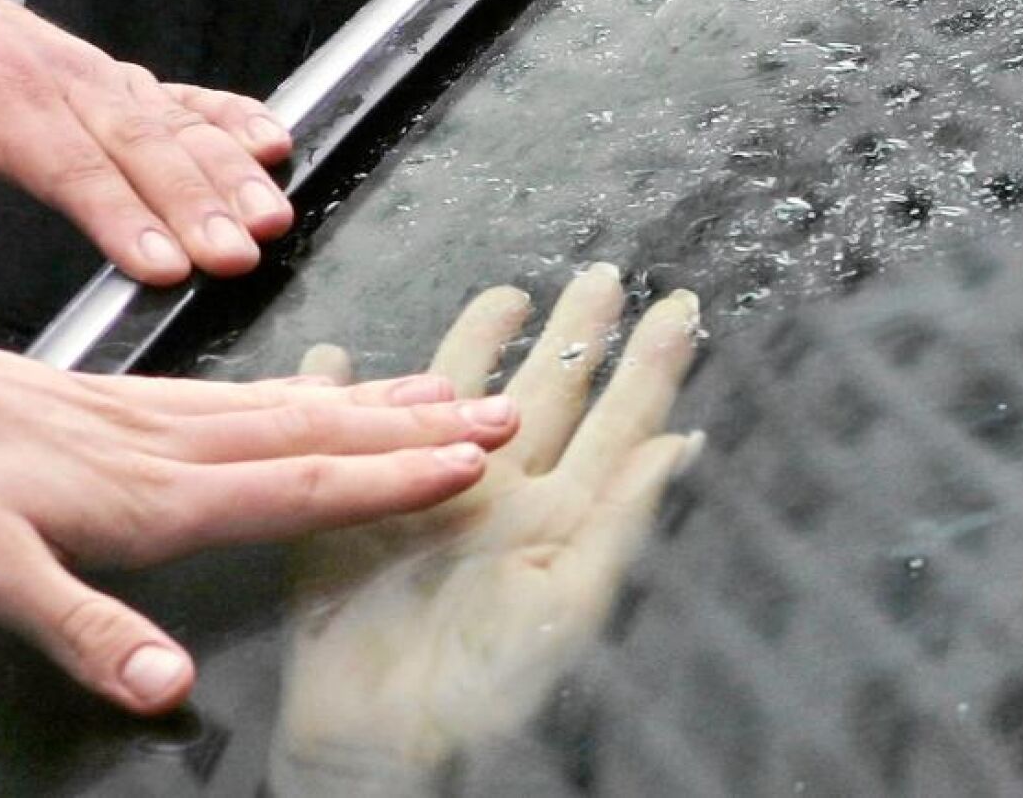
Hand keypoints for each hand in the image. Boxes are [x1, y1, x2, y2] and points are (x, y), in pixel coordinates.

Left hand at [0, 0, 295, 283]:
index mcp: (4, 103)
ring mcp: (104, 82)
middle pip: (144, 151)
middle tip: (238, 255)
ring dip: (233, 173)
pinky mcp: (124, 83)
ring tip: (271, 217)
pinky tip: (274, 144)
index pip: (73, 170)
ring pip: (179, 127)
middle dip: (199, 206)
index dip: (125, 219)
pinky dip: (235, 118)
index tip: (166, 265)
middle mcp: (68, 86)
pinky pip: (189, 98)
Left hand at [0, 295, 519, 713]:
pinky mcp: (120, 401)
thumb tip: (173, 690)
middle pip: (320, 435)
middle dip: (416, 430)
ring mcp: (148, 417)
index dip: (391, 480)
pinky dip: (302, 389)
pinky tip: (315, 389)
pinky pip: (239, 392)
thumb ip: (89, 632)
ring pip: (289, 405)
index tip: (469, 464)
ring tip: (441, 390)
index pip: (301, 485)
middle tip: (498, 412)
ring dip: (374, 402)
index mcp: (155, 494)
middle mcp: (169, 445)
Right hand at [272, 265, 702, 779]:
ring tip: (503, 295)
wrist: (387, 747)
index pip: (618, 422)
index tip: (677, 308)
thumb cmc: (491, 686)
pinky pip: (351, 442)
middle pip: (545, 394)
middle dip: (575, 335)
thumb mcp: (575, 602)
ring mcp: (429, 498)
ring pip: (456, 400)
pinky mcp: (357, 515)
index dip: (648, 364)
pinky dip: (339, 396)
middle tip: (602, 275)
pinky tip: (340, 359)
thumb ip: (624, 517)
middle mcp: (501, 496)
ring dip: (475, 347)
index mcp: (559, 516)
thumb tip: (683, 442)